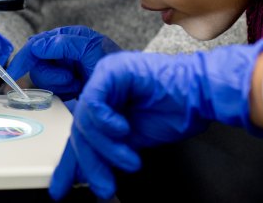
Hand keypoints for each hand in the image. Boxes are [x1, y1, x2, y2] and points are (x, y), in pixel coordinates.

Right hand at [6, 26, 120, 100]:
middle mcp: (62, 52)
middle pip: (36, 65)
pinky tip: (75, 91)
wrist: (126, 92)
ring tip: (77, 84)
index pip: (37, 44)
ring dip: (60, 85)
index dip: (23, 58)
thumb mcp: (91, 49)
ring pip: (42, 80)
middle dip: (52, 76)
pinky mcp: (65, 86)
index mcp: (67, 37)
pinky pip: (50, 92)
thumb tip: (36, 45)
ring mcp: (63, 69)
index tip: (13, 73)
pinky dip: (62, 93)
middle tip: (71, 80)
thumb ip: (63, 44)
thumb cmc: (114, 66)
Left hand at [48, 40, 262, 199]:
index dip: (69, 164)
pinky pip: (95, 100)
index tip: (61, 191)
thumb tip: (81, 174)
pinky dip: (105, 121)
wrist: (201, 95)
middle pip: (80, 129)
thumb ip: (104, 152)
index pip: (79, 134)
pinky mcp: (113, 70)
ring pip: (86, 119)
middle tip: (103, 186)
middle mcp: (101, 88)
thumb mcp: (130, 143)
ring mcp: (105, 76)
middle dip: (91, 162)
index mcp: (105, 102)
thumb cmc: (176, 112)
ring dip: (106, 148)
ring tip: (128, 160)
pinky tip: (122, 131)